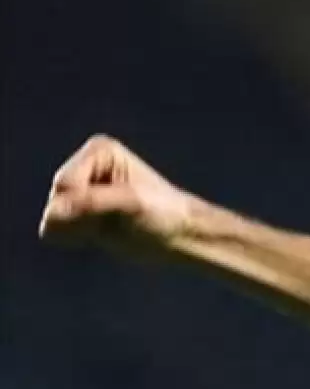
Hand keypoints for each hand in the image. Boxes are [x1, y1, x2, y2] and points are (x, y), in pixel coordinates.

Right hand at [39, 134, 195, 257]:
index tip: (122, 206)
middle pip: (55, 201)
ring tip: (110, 225)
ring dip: (79, 229)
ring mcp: (77, 191)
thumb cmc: (164, 214)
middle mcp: (83, 166)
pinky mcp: (75, 213)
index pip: (65, 184)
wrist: (178, 236)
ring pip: (52, 219)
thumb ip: (93, 203)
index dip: (87, 203)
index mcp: (98, 151)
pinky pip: (54, 233)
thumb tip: (54, 214)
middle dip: (83, 217)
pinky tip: (100, 234)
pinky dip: (75, 237)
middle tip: (117, 219)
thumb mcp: (132, 203)